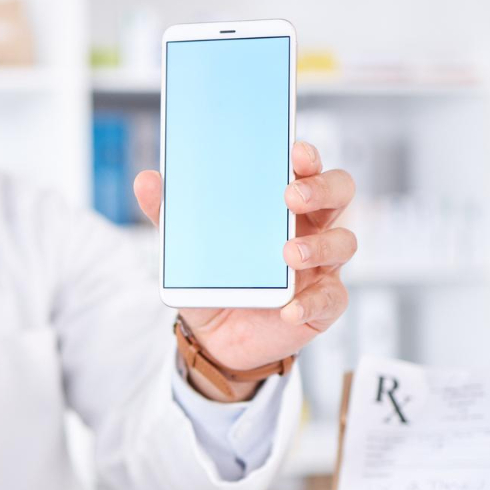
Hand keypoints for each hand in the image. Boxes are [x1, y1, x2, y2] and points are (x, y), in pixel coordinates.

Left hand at [132, 140, 355, 396]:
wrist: (216, 337)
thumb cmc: (213, 278)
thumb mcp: (186, 248)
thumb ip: (169, 214)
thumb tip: (146, 179)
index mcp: (283, 203)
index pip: (307, 167)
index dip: (308, 157)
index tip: (295, 152)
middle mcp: (310, 227)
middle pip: (339, 193)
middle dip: (322, 188)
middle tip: (291, 196)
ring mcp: (321, 265)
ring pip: (343, 243)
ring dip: (319, 245)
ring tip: (288, 253)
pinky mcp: (321, 304)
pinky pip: (330, 300)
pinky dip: (312, 303)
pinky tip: (289, 308)